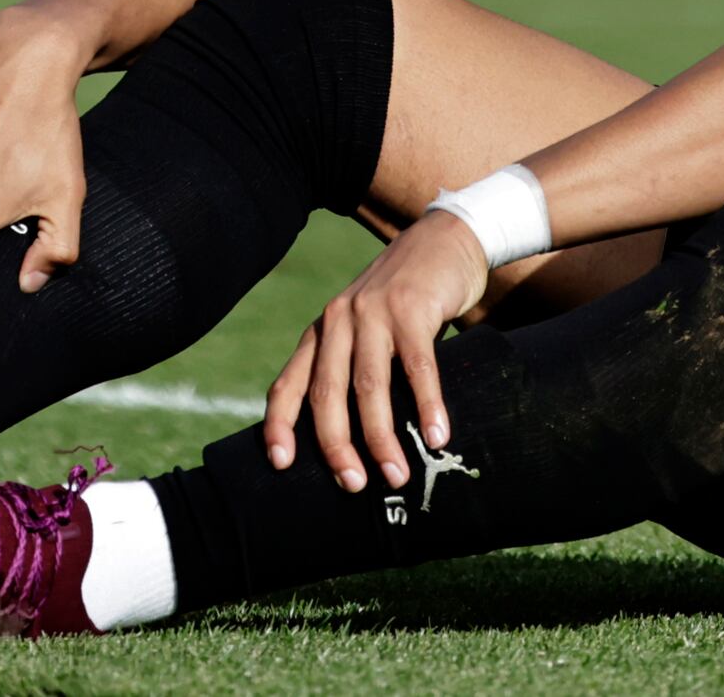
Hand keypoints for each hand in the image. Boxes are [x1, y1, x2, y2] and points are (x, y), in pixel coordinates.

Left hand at [263, 211, 488, 492]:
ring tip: (396, 475)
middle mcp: (339, 320)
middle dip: (337, 445)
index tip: (281, 465)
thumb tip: (354, 440)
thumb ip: (355, 366)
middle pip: (328, 393)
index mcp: (322, 331)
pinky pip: (418, 366)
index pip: (289, 384)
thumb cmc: (407, 298)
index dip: (279, 425)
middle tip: (353, 485)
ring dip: (381, 437)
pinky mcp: (413, 309)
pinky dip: (427, 405)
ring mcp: (375, 312)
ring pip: (369, 385)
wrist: (444, 238)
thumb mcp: (367, 327)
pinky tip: (436, 435)